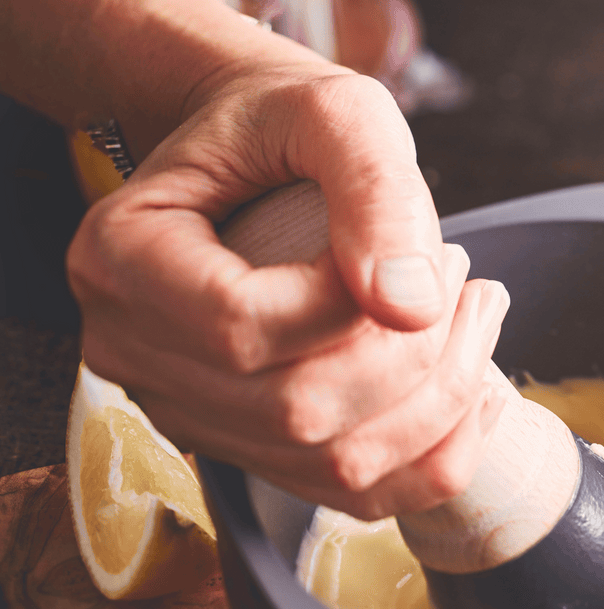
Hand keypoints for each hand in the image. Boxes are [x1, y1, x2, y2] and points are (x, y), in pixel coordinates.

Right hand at [67, 59, 509, 518]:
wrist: (257, 159)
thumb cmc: (284, 128)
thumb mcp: (336, 112)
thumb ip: (372, 191)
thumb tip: (412, 307)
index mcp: (124, 263)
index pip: (244, 328)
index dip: (353, 308)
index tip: (431, 256)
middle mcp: (138, 357)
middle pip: (297, 413)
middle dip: (417, 359)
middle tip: (467, 284)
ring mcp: (193, 418)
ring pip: (336, 467)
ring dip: (438, 408)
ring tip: (475, 323)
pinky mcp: (252, 453)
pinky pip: (354, 496)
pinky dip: (433, 459)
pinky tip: (474, 393)